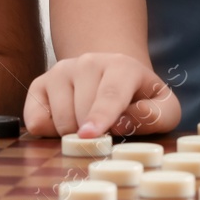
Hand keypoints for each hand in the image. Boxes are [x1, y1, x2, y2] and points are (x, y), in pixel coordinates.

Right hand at [23, 53, 180, 137]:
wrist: (111, 76)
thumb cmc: (140, 99)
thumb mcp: (164, 108)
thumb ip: (155, 116)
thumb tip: (124, 122)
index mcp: (122, 65)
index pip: (110, 94)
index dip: (100, 116)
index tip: (89, 135)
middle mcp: (88, 62)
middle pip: (82, 114)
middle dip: (93, 136)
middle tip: (106, 137)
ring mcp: (60, 70)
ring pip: (59, 120)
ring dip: (72, 135)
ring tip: (89, 126)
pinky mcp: (39, 84)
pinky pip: (35, 120)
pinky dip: (47, 132)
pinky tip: (66, 122)